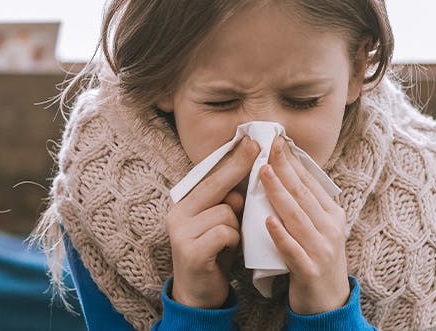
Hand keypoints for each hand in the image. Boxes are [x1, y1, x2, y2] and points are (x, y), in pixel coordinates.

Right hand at [166, 137, 254, 308]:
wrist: (198, 295)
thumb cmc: (214, 254)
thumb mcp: (220, 224)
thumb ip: (228, 202)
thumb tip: (245, 177)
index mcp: (183, 203)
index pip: (210, 175)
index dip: (231, 157)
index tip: (251, 140)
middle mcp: (177, 213)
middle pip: (215, 184)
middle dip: (239, 165)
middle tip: (258, 146)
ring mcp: (180, 231)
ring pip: (226, 212)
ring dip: (236, 226)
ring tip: (228, 243)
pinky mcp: (190, 250)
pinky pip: (225, 232)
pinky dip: (233, 241)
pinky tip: (225, 252)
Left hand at [259, 137, 349, 314]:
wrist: (327, 302)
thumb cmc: (316, 258)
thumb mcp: (318, 228)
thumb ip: (304, 204)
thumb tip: (285, 172)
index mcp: (332, 215)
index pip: (310, 183)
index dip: (293, 162)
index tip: (277, 141)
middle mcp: (330, 229)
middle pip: (303, 194)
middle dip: (285, 169)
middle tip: (268, 147)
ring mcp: (322, 250)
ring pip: (297, 217)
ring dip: (279, 194)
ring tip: (263, 174)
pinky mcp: (310, 270)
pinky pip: (293, 250)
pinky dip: (281, 235)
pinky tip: (267, 221)